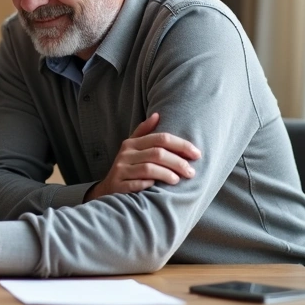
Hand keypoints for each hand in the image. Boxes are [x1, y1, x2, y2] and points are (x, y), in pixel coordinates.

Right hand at [85, 112, 202, 201]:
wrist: (107, 189)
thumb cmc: (127, 167)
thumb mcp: (132, 148)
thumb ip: (144, 132)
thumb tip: (158, 115)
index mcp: (132, 143)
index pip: (161, 138)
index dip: (181, 145)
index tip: (197, 154)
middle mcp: (126, 154)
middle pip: (157, 153)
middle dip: (178, 162)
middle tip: (191, 172)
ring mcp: (121, 169)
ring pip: (149, 168)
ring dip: (167, 174)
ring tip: (178, 180)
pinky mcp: (118, 185)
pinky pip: (137, 184)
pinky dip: (148, 184)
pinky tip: (156, 187)